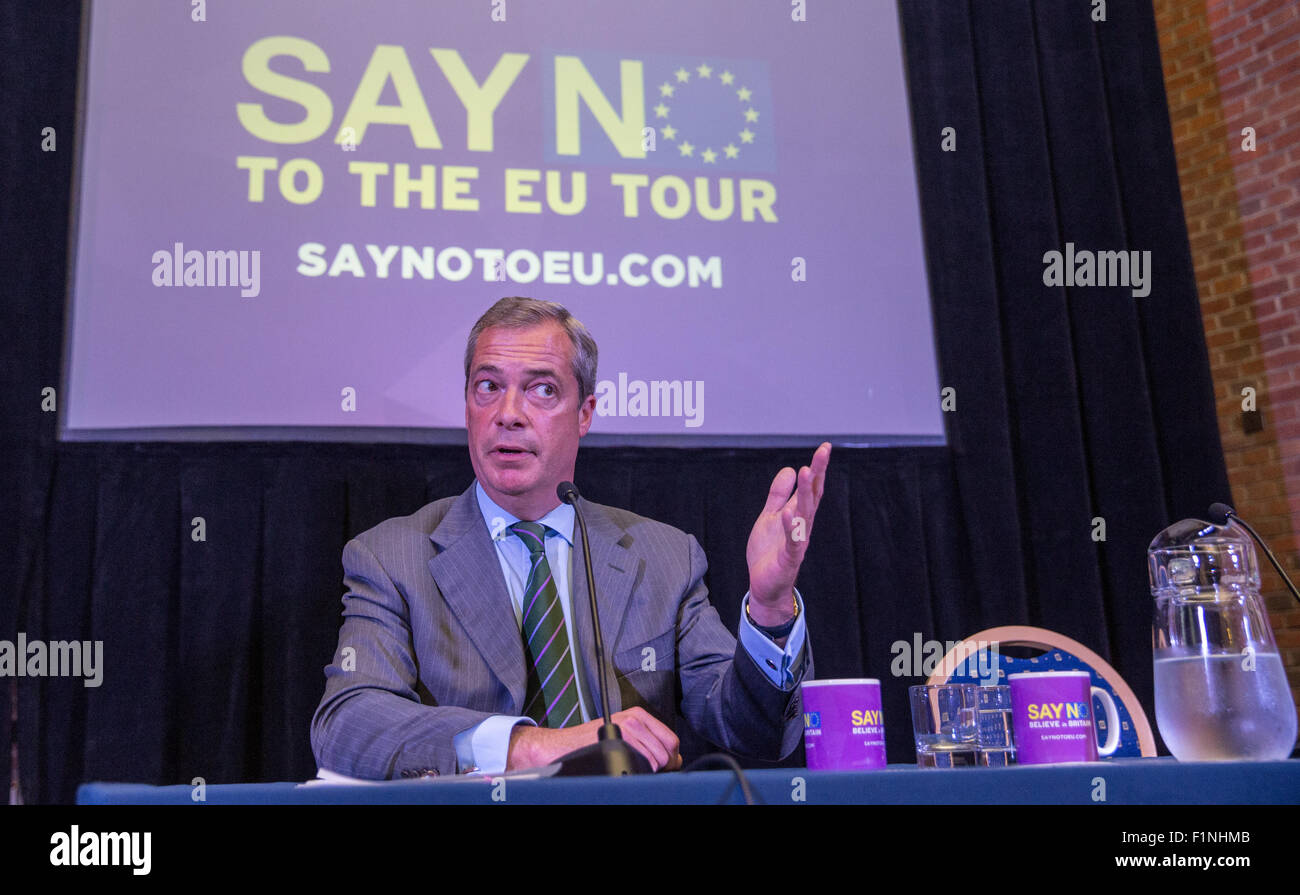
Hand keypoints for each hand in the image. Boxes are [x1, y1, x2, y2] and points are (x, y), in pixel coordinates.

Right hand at [506, 707, 682, 771]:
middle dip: (664, 766)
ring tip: (634, 770)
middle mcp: (636, 719)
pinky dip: (641, 771)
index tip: (665, 767)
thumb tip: (673, 759)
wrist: (562, 746)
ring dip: (651, 770)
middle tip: (649, 771)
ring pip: (659, 759)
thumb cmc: (590, 744)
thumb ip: (647, 743)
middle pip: (669, 750)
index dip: (672, 757)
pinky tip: (628, 769)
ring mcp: (629, 728)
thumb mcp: (622, 735)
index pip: (671, 739)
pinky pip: (646, 762)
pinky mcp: (622, 740)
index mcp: (639, 715)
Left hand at [746, 442, 830, 623]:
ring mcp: (797, 541)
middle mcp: (802, 525)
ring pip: (804, 514)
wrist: (765, 585)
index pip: (811, 488)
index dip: (818, 468)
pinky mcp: (789, 558)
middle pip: (812, 496)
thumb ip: (779, 494)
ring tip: (807, 472)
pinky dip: (791, 527)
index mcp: (798, 514)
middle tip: (823, 452)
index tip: (825, 447)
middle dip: (818, 473)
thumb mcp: (770, 516)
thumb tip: (790, 468)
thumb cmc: (769, 551)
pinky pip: (792, 541)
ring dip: (806, 493)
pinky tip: (789, 512)